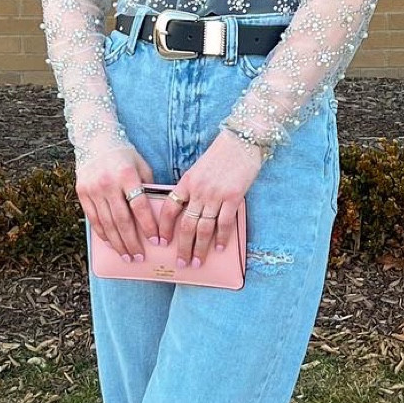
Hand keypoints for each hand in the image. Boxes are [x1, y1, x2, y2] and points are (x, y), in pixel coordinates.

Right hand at [75, 143, 163, 261]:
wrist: (96, 141)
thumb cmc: (125, 156)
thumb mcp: (141, 166)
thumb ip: (149, 188)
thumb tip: (161, 214)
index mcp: (126, 175)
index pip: (139, 205)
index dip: (148, 225)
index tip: (156, 241)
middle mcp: (108, 183)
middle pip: (122, 219)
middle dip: (132, 242)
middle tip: (140, 257)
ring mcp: (93, 189)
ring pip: (107, 223)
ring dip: (118, 243)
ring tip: (127, 257)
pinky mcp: (82, 193)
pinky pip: (93, 219)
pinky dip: (103, 234)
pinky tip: (111, 245)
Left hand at [153, 129, 263, 268]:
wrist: (242, 140)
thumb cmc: (221, 154)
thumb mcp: (199, 168)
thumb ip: (192, 188)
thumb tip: (188, 211)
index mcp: (186, 182)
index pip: (169, 209)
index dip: (163, 228)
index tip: (161, 242)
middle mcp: (199, 190)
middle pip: (186, 225)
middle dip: (182, 247)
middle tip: (180, 263)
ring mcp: (216, 195)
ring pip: (204, 228)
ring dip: (200, 248)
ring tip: (197, 261)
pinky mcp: (233, 197)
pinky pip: (224, 223)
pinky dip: (221, 238)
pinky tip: (219, 248)